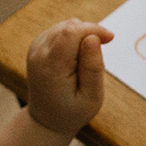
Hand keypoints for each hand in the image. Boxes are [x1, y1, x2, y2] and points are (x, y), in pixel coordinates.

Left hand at [24, 19, 114, 135]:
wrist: (47, 119)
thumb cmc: (73, 111)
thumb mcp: (91, 97)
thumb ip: (93, 67)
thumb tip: (93, 37)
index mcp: (51, 68)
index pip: (72, 32)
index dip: (94, 29)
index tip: (110, 39)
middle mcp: (38, 54)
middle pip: (69, 27)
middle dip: (89, 34)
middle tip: (97, 59)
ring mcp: (35, 48)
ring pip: (66, 26)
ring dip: (82, 37)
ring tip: (85, 63)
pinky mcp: (37, 45)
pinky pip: (61, 30)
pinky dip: (74, 38)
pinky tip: (76, 58)